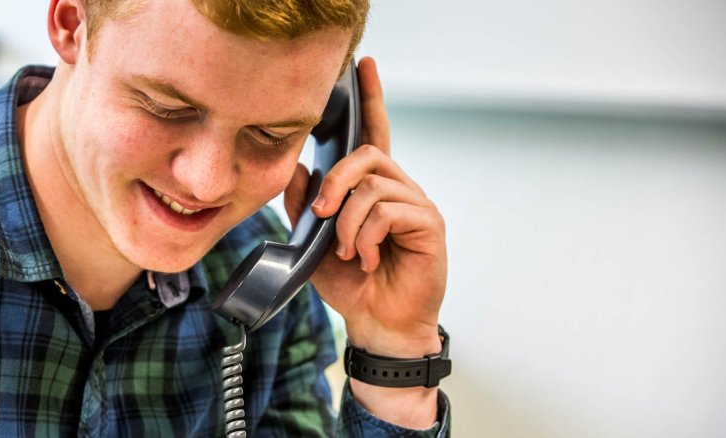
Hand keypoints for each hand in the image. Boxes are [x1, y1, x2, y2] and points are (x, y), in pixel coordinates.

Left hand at [285, 57, 446, 355]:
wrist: (377, 323)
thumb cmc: (352, 283)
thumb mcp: (314, 242)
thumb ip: (305, 205)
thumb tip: (296, 168)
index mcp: (373, 189)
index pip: (374, 134)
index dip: (370, 99)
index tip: (364, 66)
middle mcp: (398, 189)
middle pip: (367, 155)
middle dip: (336, 181)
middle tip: (322, 214)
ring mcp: (416, 205)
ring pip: (373, 186)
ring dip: (349, 222)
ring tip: (349, 252)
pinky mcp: (429, 225)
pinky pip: (389, 211)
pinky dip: (368, 236)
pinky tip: (369, 259)